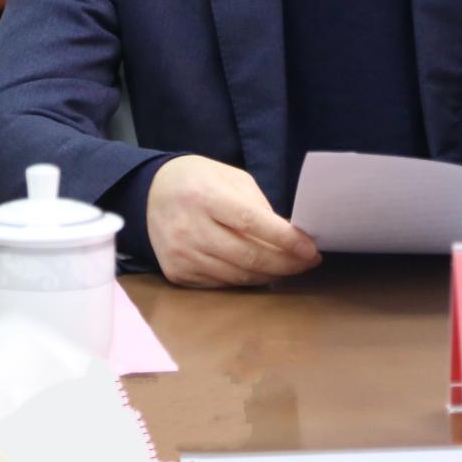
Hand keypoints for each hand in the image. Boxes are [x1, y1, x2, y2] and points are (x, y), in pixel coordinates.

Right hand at [146, 155, 320, 287]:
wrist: (151, 193)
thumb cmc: (199, 180)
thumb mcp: (231, 178)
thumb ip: (258, 205)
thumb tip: (289, 235)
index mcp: (205, 196)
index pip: (250, 222)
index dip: (284, 238)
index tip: (310, 248)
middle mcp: (190, 228)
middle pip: (246, 255)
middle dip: (285, 262)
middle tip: (308, 262)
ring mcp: (181, 254)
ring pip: (236, 275)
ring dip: (269, 274)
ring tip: (291, 267)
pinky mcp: (176, 273)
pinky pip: (220, 283)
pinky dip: (246, 279)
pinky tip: (261, 271)